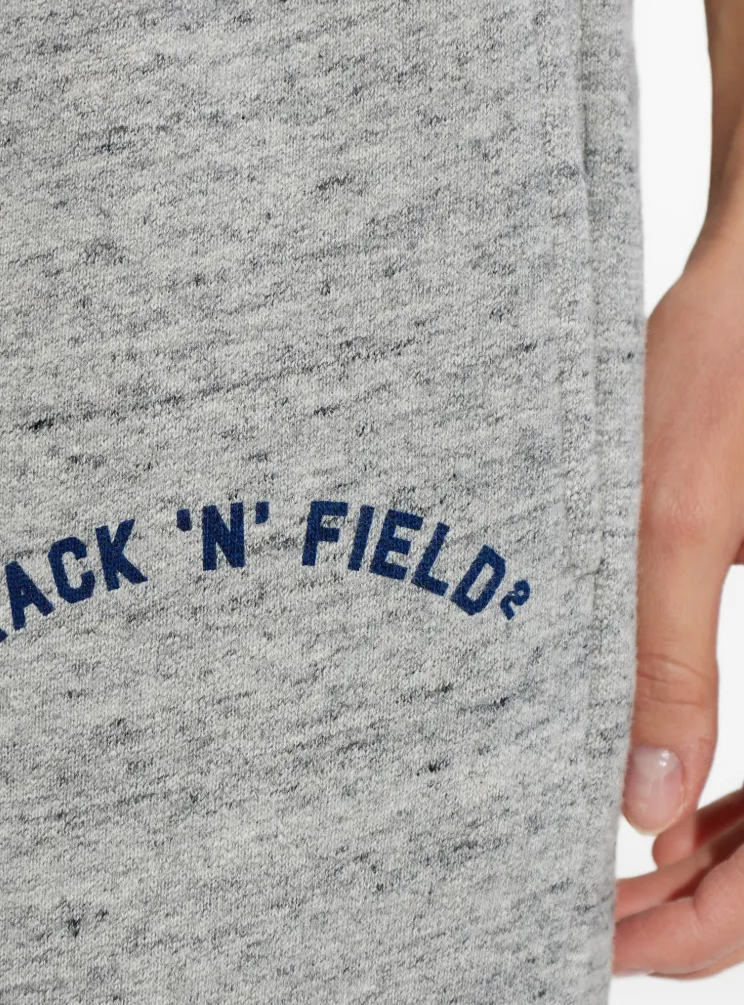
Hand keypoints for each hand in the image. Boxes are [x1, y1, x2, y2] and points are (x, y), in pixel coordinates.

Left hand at [612, 223, 743, 977]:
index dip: (699, 928)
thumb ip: (663, 662)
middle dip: (695, 906)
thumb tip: (641, 805)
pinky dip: (728, 795)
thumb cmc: (723, 377)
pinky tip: (661, 801)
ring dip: (712, 859)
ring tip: (608, 873)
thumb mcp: (675, 522)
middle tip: (588, 918)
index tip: (601, 939)